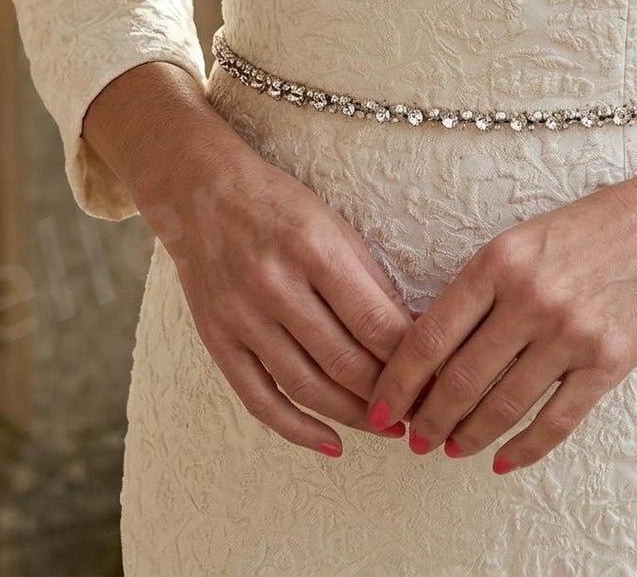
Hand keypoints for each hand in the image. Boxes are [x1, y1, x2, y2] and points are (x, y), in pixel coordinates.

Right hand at [139, 128, 419, 457]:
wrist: (202, 193)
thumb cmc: (280, 206)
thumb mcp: (335, 226)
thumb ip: (371, 282)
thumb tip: (415, 333)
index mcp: (313, 249)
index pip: (373, 322)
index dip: (409, 359)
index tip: (434, 376)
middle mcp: (275, 286)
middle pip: (344, 361)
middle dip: (388, 394)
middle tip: (418, 409)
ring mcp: (242, 317)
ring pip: (306, 387)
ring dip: (353, 416)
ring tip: (386, 428)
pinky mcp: (218, 340)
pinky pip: (260, 399)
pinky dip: (297, 429)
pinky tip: (331, 443)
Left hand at [360, 165, 636, 472]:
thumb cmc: (593, 226)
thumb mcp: (524, 239)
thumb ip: (483, 287)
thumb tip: (433, 345)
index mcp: (499, 260)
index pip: (431, 334)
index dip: (400, 379)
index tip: (382, 404)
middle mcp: (530, 298)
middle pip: (461, 379)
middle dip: (428, 418)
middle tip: (412, 437)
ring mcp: (570, 333)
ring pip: (502, 405)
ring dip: (469, 435)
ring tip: (450, 447)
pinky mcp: (607, 362)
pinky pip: (556, 420)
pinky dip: (525, 448)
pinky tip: (504, 459)